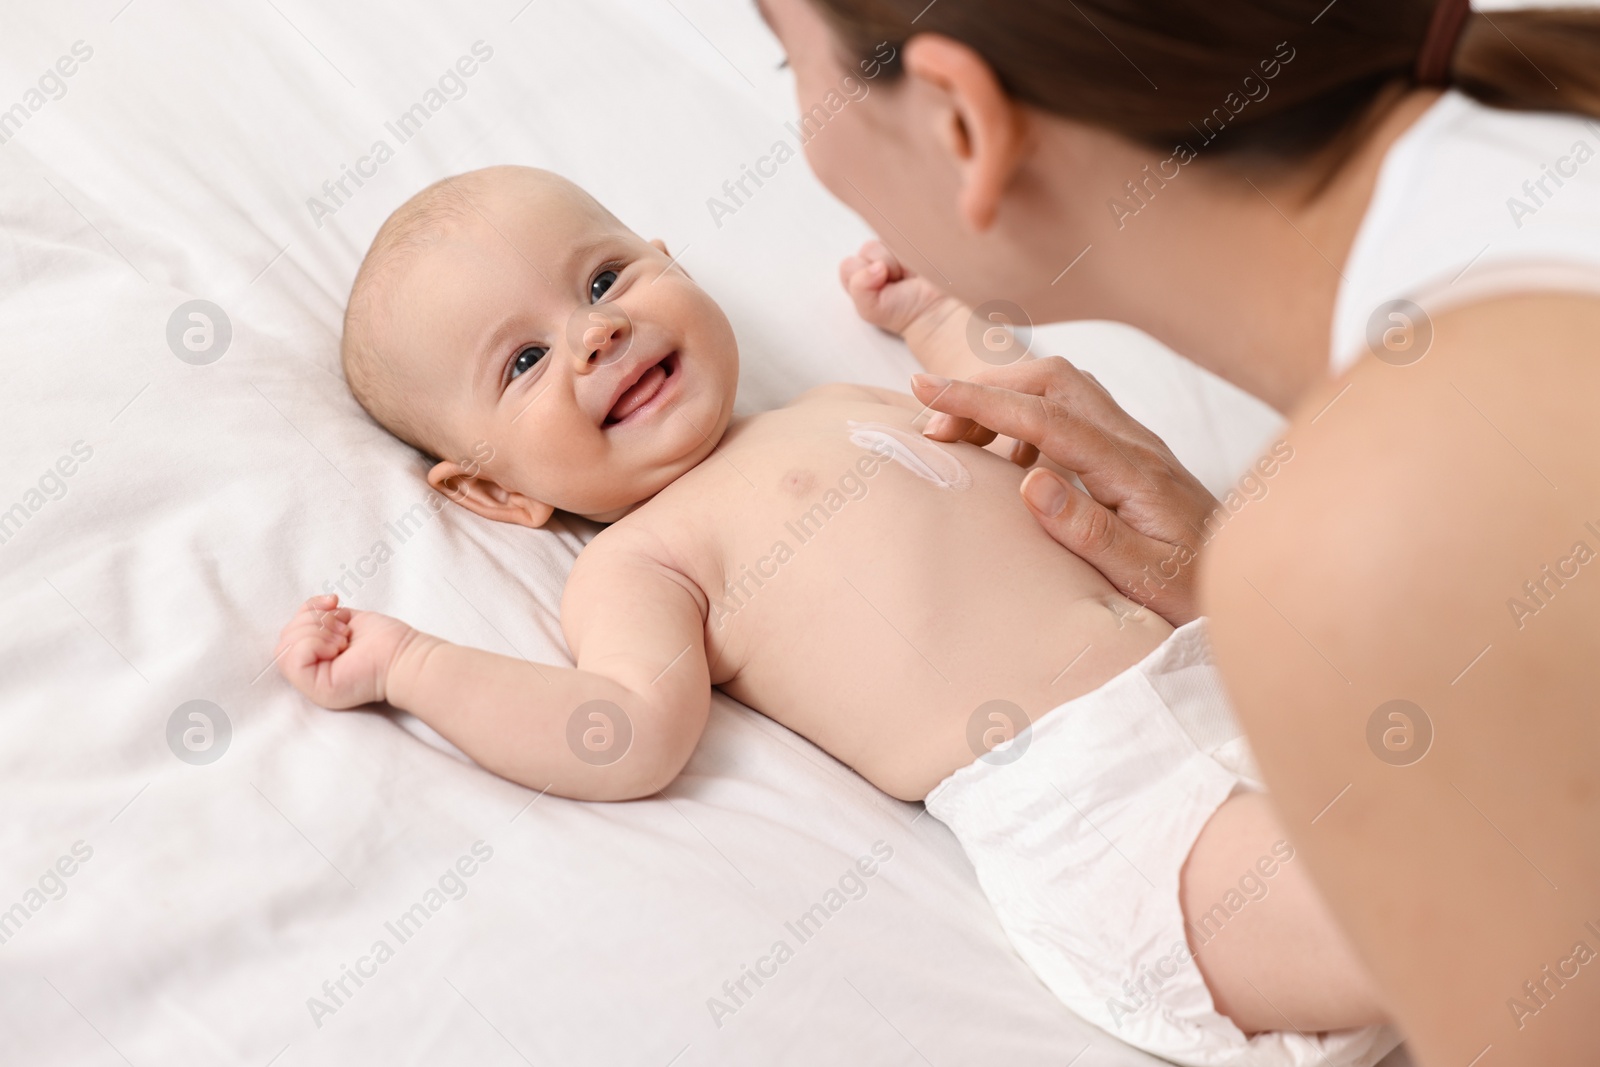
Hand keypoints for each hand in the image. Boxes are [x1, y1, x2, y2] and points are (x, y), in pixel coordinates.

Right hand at [275, 594, 415, 708]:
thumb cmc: (383, 640)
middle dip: (314, 621)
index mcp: (316, 654)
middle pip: (286, 634)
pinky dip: (314, 644)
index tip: (335, 605)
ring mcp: (310, 682)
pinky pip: (291, 657)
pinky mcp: (314, 688)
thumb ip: (321, 616)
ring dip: (317, 631)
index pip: (291, 628)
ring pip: (285, 644)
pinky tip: (337, 649)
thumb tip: (312, 607)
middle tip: (343, 631)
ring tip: (343, 640)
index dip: (308, 610)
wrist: (403, 657)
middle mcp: (311, 670)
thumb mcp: (344, 619)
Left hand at [839, 240, 951, 337]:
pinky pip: (905, 233)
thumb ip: (859, 287)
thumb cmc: (903, 312)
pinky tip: (917, 265)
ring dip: (899, 259)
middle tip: (896, 282)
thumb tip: (876, 265)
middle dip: (882, 266)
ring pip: (887, 240)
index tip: (879, 289)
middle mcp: (876, 261)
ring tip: (909, 275)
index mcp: (860, 277)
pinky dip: (911, 248)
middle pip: (868, 249)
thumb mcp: (870, 308)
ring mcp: (895, 249)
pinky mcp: (913, 240)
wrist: (937, 309)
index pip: (849, 265)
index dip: (863, 276)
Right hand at [911, 358, 1221, 625]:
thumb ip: (1088, 530)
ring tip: (961, 437)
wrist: (1250, 589)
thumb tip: (1029, 480)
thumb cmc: (1196, 592)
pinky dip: (1028, 417)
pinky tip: (1011, 457)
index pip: (1044, 416)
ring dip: (1006, 398)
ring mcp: (1136, 443)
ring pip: (1062, 388)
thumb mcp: (1144, 578)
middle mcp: (1135, 443)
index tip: (926, 391)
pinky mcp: (1132, 454)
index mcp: (1132, 470)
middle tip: (934, 423)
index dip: (980, 400)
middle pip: (1052, 379)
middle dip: (986, 386)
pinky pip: (1072, 411)